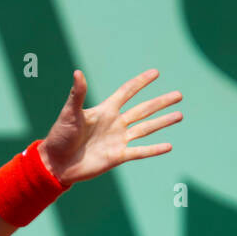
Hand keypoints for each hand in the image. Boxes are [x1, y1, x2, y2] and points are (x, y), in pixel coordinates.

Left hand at [39, 68, 182, 185]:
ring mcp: (118, 140)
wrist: (56, 163)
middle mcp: (115, 123)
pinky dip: (154, 149)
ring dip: (163, 122)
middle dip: (161, 102)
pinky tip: (169, 145)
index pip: (127, 92)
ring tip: (179, 115)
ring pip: (146, 128)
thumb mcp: (69, 113)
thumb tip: (78, 72)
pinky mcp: (118, 156)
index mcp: (105, 110)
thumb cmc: (60, 136)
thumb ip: (77, 94)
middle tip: (179, 95)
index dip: (141, 82)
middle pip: (143, 109)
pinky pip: (140, 151)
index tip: (156, 73)